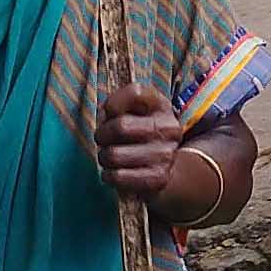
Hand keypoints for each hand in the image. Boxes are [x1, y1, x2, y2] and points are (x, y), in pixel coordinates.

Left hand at [89, 83, 186, 199]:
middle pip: (120, 126)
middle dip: (102, 135)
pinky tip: (114, 172)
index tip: (110, 113)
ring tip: (110, 157)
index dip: (113, 103)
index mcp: (162, 106)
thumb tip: (107, 114)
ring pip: (114, 155)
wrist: (163, 168)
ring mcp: (166, 154)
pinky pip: (118, 176)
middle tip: (103, 140)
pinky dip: (109, 175)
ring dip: (104, 158)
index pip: (134, 92)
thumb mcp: (132, 111)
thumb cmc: (137, 135)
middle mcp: (169, 128)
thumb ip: (117, 105)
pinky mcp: (159, 178)